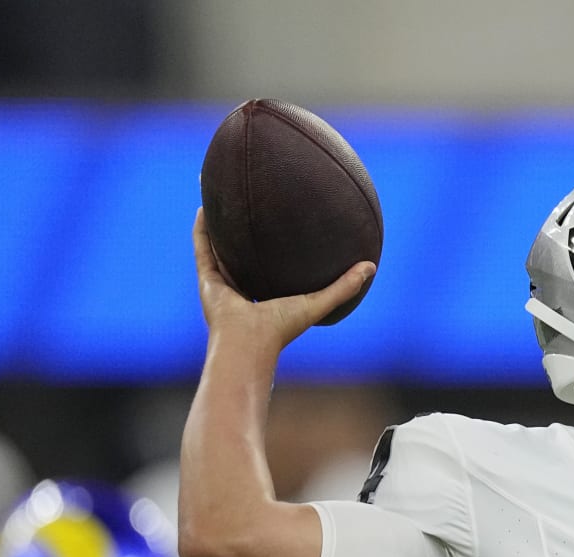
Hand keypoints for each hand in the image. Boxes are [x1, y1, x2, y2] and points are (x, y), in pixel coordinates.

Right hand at [192, 208, 374, 351]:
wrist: (248, 342)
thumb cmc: (282, 328)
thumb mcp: (318, 302)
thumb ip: (344, 287)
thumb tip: (371, 266)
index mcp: (267, 295)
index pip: (271, 265)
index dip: (277, 246)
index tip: (285, 223)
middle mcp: (243, 287)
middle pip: (244, 253)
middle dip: (247, 230)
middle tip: (255, 202)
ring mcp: (222, 284)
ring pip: (219, 247)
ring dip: (219, 224)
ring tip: (222, 197)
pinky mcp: (206, 279)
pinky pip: (203, 248)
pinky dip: (202, 229)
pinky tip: (205, 206)